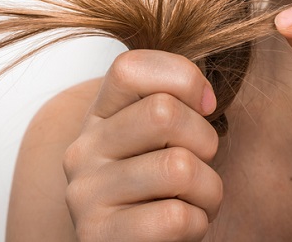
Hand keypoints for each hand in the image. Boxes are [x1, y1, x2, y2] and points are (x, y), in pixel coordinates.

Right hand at [63, 50, 221, 241]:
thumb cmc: (162, 188)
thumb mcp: (162, 137)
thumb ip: (174, 103)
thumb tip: (204, 96)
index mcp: (100, 116)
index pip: (131, 67)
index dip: (183, 78)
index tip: (205, 106)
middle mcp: (83, 149)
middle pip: (163, 113)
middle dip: (205, 140)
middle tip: (200, 163)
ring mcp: (85, 193)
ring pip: (179, 167)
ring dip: (208, 189)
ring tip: (194, 200)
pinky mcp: (97, 235)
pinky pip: (176, 217)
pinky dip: (197, 223)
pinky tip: (181, 227)